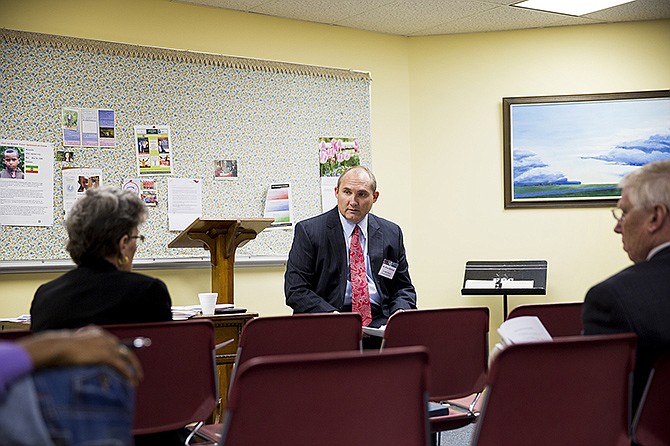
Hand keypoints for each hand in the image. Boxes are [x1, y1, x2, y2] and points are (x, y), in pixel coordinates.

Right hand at [17, 326, 142, 385]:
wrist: (56, 347)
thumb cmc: (58, 349)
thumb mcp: (72, 346)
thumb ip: (81, 350)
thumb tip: (81, 358)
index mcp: (99, 334)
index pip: (115, 344)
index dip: (122, 354)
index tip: (126, 362)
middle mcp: (106, 338)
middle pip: (125, 350)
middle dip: (133, 362)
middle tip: (138, 372)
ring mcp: (107, 346)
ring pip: (126, 358)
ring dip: (133, 370)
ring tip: (137, 380)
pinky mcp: (105, 355)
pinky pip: (121, 366)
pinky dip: (128, 374)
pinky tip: (132, 381)